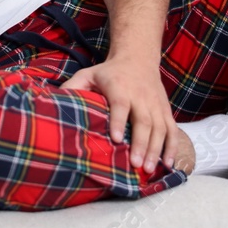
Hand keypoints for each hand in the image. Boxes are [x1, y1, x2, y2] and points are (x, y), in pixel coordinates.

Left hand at [61, 53, 179, 171]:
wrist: (138, 58)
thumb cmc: (108, 72)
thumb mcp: (88, 74)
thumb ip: (73, 87)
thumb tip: (55, 102)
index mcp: (119, 87)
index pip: (120, 105)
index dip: (118, 121)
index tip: (116, 139)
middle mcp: (140, 96)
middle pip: (143, 121)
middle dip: (141, 144)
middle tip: (136, 165)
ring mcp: (155, 104)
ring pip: (160, 128)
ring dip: (156, 149)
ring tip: (149, 169)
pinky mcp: (165, 110)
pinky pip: (172, 130)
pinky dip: (172, 147)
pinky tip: (168, 163)